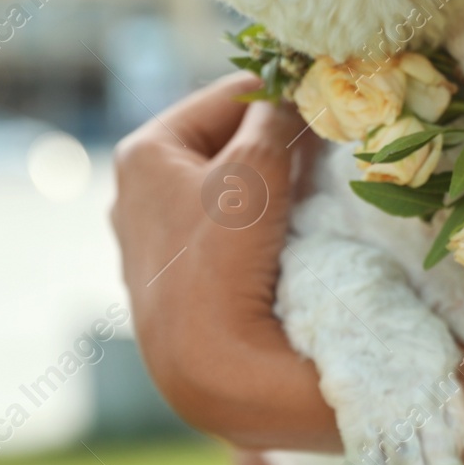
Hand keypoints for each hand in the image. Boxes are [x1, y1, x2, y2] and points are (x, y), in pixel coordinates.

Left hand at [111, 73, 336, 450]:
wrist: (212, 372)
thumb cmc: (222, 258)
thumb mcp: (256, 167)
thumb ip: (277, 116)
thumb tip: (297, 92)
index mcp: (142, 153)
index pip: (231, 96)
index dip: (284, 99)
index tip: (327, 114)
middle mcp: (135, 194)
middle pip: (229, 143)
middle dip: (276, 147)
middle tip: (324, 158)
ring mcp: (155, 242)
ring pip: (230, 189)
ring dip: (271, 189)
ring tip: (310, 199)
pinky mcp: (177, 282)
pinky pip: (228, 231)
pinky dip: (260, 227)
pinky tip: (287, 240)